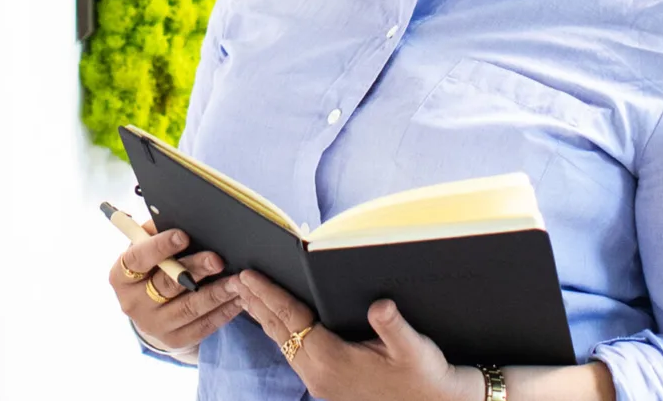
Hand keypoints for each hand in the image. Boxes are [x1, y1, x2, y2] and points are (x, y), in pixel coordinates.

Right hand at [107, 219, 239, 356]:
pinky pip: (202, 326)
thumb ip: (155, 232)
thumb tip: (176, 214)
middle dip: (195, 269)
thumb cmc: (152, 268)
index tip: (183, 235)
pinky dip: (223, 312)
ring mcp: (153, 325)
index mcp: (121, 276)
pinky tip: (239, 299)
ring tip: (238, 281)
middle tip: (218, 259)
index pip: (137, 259)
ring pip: (189, 308)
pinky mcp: (174, 340)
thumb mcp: (146, 249)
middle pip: (166, 284)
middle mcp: (133, 303)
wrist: (151, 311)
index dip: (159, 247)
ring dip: (216, 293)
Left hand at [235, 269, 480, 400]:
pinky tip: (278, 325)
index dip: (268, 295)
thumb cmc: (425, 376)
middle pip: (279, 332)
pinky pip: (293, 355)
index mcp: (332, 361)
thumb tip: (379, 305)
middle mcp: (319, 375)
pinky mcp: (327, 386)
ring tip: (248, 296)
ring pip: (283, 345)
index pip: (290, 320)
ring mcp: (320, 384)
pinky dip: (280, 334)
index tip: (247, 276)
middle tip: (236, 278)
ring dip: (265, 319)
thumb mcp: (413, 348)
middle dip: (257, 304)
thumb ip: (392, 325)